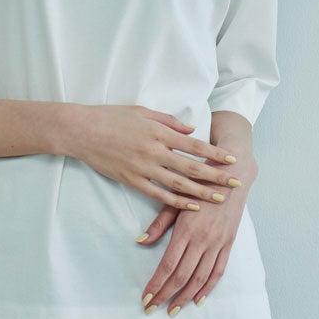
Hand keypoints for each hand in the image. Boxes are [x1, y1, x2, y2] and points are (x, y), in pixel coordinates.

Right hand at [61, 105, 241, 211]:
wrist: (82, 131)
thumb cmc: (112, 117)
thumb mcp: (143, 111)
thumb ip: (169, 122)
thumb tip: (191, 130)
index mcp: (159, 132)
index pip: (194, 145)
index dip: (214, 154)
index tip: (232, 160)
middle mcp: (154, 151)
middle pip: (192, 167)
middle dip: (216, 176)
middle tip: (236, 182)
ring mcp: (143, 168)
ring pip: (179, 184)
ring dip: (202, 192)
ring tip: (220, 198)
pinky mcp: (132, 180)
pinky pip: (159, 195)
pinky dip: (177, 202)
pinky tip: (192, 207)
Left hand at [136, 169, 248, 315]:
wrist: (232, 176)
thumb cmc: (200, 184)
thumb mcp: (176, 200)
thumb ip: (159, 224)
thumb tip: (141, 241)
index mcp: (186, 229)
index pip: (168, 265)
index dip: (156, 284)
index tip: (145, 297)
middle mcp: (203, 239)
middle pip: (182, 276)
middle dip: (166, 295)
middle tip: (152, 308)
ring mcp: (218, 243)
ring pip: (200, 278)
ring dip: (185, 297)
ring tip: (173, 309)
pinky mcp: (228, 243)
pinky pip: (218, 271)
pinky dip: (208, 288)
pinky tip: (198, 299)